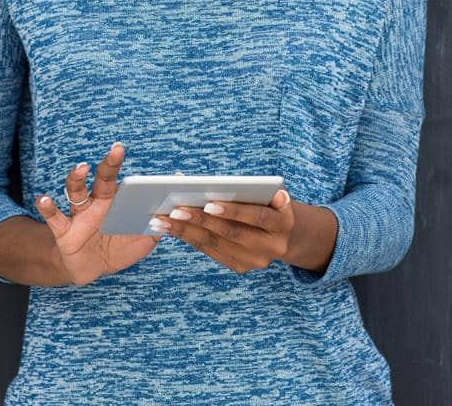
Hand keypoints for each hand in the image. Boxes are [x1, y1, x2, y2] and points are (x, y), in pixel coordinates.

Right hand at [34, 141, 159, 285]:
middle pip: (102, 178)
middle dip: (109, 163)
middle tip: (117, 149)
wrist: (90, 270)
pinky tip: (44, 199)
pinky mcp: (64, 231)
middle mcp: (97, 203)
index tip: (142, 155)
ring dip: (76, 178)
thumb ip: (159, 226)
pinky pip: (54, 217)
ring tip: (81, 168)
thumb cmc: (117, 249)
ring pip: (76, 191)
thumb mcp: (143, 240)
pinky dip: (48, 207)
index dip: (133, 171)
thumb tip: (178, 212)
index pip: (124, 180)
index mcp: (117, 202)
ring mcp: (80, 215)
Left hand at [150, 188, 295, 273]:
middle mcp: (272, 247)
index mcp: (284, 224)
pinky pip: (212, 251)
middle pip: (232, 233)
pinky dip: (190, 238)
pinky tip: (171, 229)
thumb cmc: (272, 203)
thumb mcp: (272, 193)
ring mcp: (256, 261)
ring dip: (186, 231)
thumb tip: (221, 182)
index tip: (208, 202)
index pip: (257, 216)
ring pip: (216, 244)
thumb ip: (254, 188)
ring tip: (162, 219)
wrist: (288, 235)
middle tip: (174, 209)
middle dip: (201, 220)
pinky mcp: (241, 268)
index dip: (233, 210)